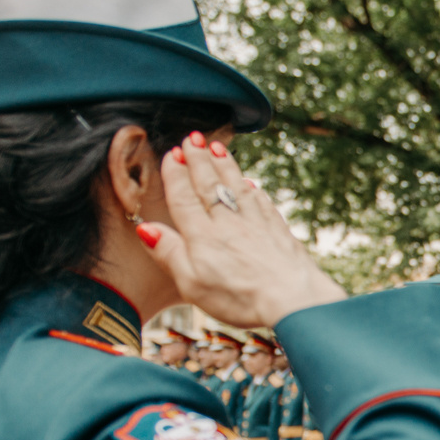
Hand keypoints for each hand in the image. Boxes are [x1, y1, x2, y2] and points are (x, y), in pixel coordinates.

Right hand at [139, 133, 346, 325]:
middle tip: (192, 139)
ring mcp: (256, 224)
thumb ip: (169, 253)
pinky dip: (253, 189)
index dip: (176, 175)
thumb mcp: (192, 284)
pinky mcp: (278, 231)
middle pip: (210, 185)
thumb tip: (146, 228)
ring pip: (237, 187)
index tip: (172, 154)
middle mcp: (229, 223)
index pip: (184, 198)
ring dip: (225, 166)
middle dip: (199, 160)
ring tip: (217, 148)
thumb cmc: (240, 298)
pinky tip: (250, 183)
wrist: (293, 300)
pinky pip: (262, 202)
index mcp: (203, 236)